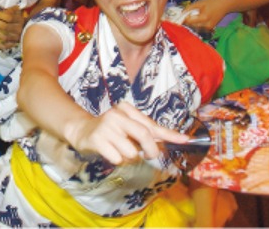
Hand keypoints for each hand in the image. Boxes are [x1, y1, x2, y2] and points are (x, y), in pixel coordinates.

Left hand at [0, 7, 27, 49]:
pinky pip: (5, 46)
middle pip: (5, 27)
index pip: (9, 18)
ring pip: (4, 37)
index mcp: (20, 20)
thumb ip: (10, 9)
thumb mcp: (17, 12)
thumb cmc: (19, 19)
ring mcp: (16, 38)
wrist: (29, 29)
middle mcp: (19, 30)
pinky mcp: (13, 44)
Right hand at [64, 102, 188, 164]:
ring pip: (132, 152)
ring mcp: (107, 127)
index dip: (170, 134)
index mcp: (127, 109)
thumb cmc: (111, 131)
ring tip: (119, 149)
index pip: (152, 125)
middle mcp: (117, 115)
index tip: (186, 140)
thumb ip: (148, 133)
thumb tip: (173, 139)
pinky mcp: (98, 140)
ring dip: (129, 157)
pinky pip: (118, 158)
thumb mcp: (128, 126)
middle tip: (148, 155)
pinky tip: (109, 152)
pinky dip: (117, 160)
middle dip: (150, 150)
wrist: (82, 131)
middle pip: (145, 136)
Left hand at [182, 0, 229, 31]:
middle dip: (187, 22)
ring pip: (195, 28)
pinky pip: (200, 28)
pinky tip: (197, 19)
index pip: (189, 22)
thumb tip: (181, 13)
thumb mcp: (200, 2)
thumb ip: (190, 8)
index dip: (183, 19)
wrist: (225, 5)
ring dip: (191, 24)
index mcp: (204, 18)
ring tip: (192, 17)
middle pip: (191, 26)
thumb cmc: (213, 2)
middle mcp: (206, 25)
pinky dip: (196, 25)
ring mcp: (209, 28)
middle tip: (186, 16)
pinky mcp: (210, 29)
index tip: (180, 15)